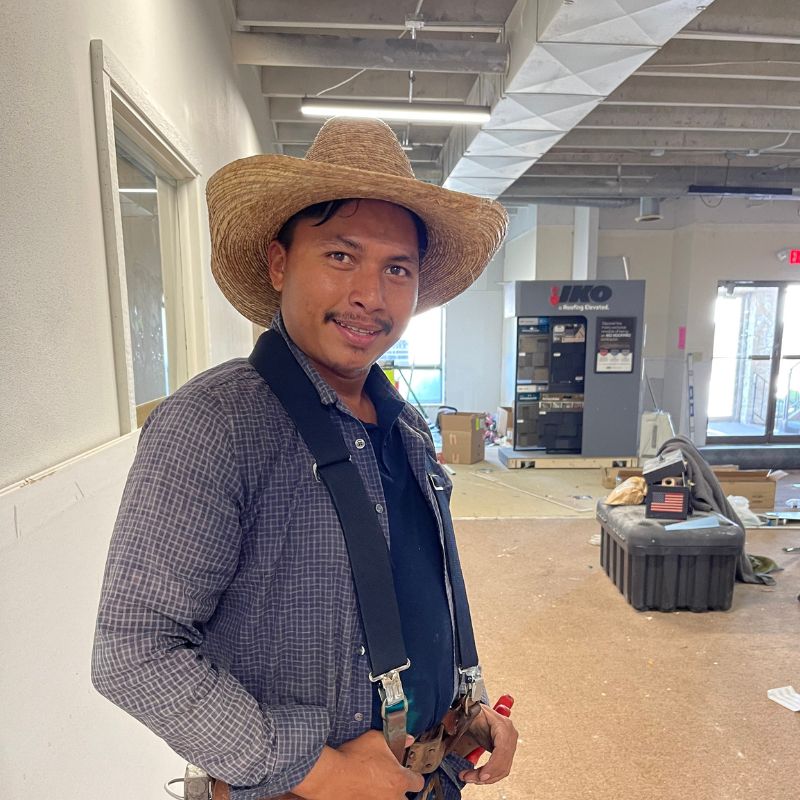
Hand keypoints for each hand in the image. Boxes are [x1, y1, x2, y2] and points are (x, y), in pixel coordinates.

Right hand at [293, 731, 423, 799]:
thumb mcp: (376, 739)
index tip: (408, 773)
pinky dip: (373, 797)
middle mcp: (393, 797)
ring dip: (388, 795)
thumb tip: (408, 739)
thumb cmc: (353, 759)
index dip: (413, 776)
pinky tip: (366, 791)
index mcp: (399, 779)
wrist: (332, 776)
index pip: (418, 782)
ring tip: (378, 787)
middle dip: (401, 790)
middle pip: (407, 798)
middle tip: (391, 781)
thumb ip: (396, 739)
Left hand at [454, 704, 517, 785]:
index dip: (493, 765)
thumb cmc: (475, 712)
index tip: (481, 776)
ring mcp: (510, 744)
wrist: (479, 713)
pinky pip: (501, 770)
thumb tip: (447, 726)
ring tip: (468, 777)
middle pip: (503, 764)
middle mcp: (509, 735)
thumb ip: (458, 720)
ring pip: (503, 770)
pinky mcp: (506, 753)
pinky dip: (488, 776)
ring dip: (486, 779)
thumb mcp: (467, 714)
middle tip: (468, 778)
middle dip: (485, 776)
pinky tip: (476, 776)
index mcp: (502, 725)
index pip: (502, 749)